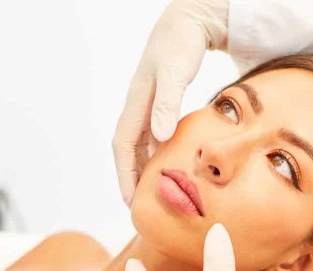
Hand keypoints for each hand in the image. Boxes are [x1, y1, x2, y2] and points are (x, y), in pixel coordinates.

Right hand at [113, 0, 227, 204]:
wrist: (188, 22)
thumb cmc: (180, 45)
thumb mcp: (175, 73)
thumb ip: (168, 103)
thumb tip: (160, 137)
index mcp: (138, 103)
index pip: (123, 146)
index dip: (125, 174)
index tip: (130, 199)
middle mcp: (140, 107)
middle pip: (130, 151)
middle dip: (131, 178)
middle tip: (140, 207)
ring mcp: (151, 105)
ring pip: (143, 144)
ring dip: (145, 168)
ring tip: (154, 193)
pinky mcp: (164, 102)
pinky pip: (156, 135)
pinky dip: (160, 153)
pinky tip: (172, 165)